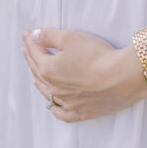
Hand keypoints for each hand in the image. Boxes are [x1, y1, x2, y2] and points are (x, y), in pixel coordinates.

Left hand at [22, 27, 146, 122]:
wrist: (121, 77)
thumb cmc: (96, 55)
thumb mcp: (70, 37)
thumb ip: (49, 36)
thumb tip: (33, 36)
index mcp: (48, 69)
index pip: (35, 52)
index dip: (30, 40)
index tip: (25, 33)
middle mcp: (54, 89)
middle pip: (38, 71)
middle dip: (31, 58)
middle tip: (27, 49)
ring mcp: (68, 103)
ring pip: (47, 93)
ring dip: (39, 81)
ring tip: (35, 75)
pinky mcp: (82, 112)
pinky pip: (63, 114)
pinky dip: (56, 108)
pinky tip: (54, 105)